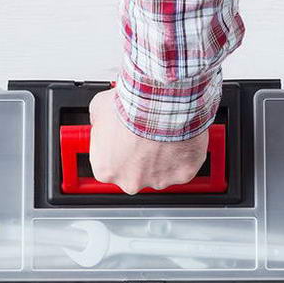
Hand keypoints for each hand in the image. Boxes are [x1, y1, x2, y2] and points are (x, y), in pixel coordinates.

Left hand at [88, 89, 208, 194]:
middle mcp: (130, 181)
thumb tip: (102, 122)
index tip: (124, 141)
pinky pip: (183, 167)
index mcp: (106, 170)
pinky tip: (180, 139)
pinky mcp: (181, 175)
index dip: (117, 151)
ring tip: (164, 134)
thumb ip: (99, 124)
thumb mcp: (100, 108)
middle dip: (140, 158)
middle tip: (145, 135)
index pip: (108, 167)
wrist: (160, 101)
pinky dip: (183, 155)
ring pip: (160, 172)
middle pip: (134, 175)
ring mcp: (157, 181)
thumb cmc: (132, 106)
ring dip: (162, 157)